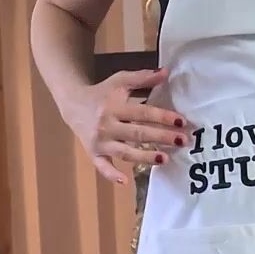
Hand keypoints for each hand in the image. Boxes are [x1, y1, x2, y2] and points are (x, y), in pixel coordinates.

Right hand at [62, 68, 188, 184]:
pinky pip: (102, 166)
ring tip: (164, 159)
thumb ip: (142, 78)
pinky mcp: (93, 153)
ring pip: (124, 152)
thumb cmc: (102, 93)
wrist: (72, 104)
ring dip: (144, 157)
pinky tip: (125, 182)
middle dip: (161, 137)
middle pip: (137, 133)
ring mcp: (100, 142)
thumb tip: (165, 72)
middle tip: (182, 141)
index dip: (162, 117)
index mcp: (115, 106)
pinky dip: (111, 174)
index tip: (181, 122)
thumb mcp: (120, 81)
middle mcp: (107, 125)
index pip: (143, 112)